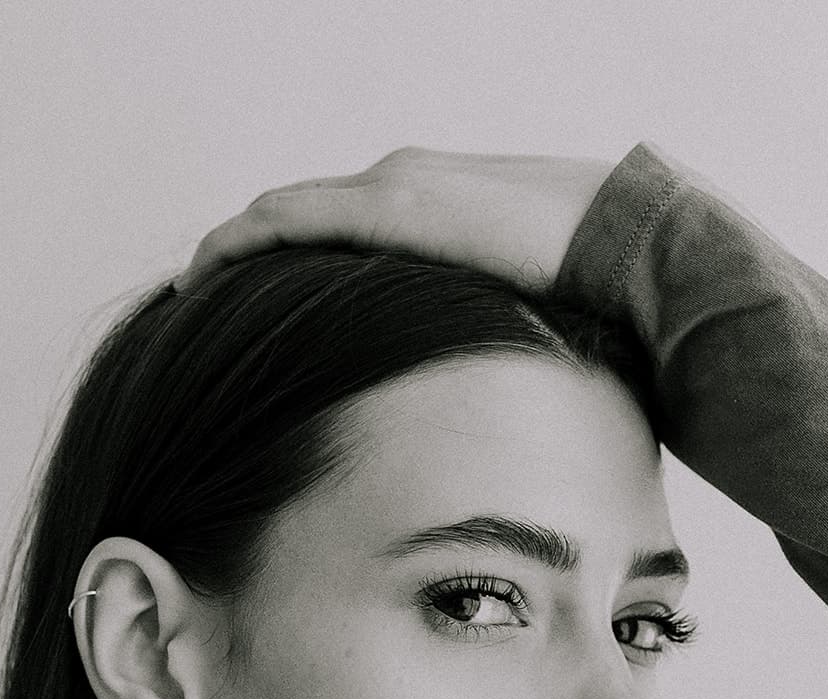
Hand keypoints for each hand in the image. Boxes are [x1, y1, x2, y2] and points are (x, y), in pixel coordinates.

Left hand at [172, 146, 615, 295]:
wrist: (637, 246)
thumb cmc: (596, 286)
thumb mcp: (519, 305)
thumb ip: (477, 324)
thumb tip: (468, 388)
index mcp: (430, 202)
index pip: (336, 221)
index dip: (288, 253)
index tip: (255, 297)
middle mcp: (400, 180)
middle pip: (296, 212)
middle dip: (246, 251)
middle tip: (201, 294)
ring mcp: (392, 188)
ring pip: (280, 212)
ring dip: (232, 249)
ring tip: (190, 289)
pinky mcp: (390, 210)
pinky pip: (289, 222)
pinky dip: (241, 244)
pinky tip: (203, 274)